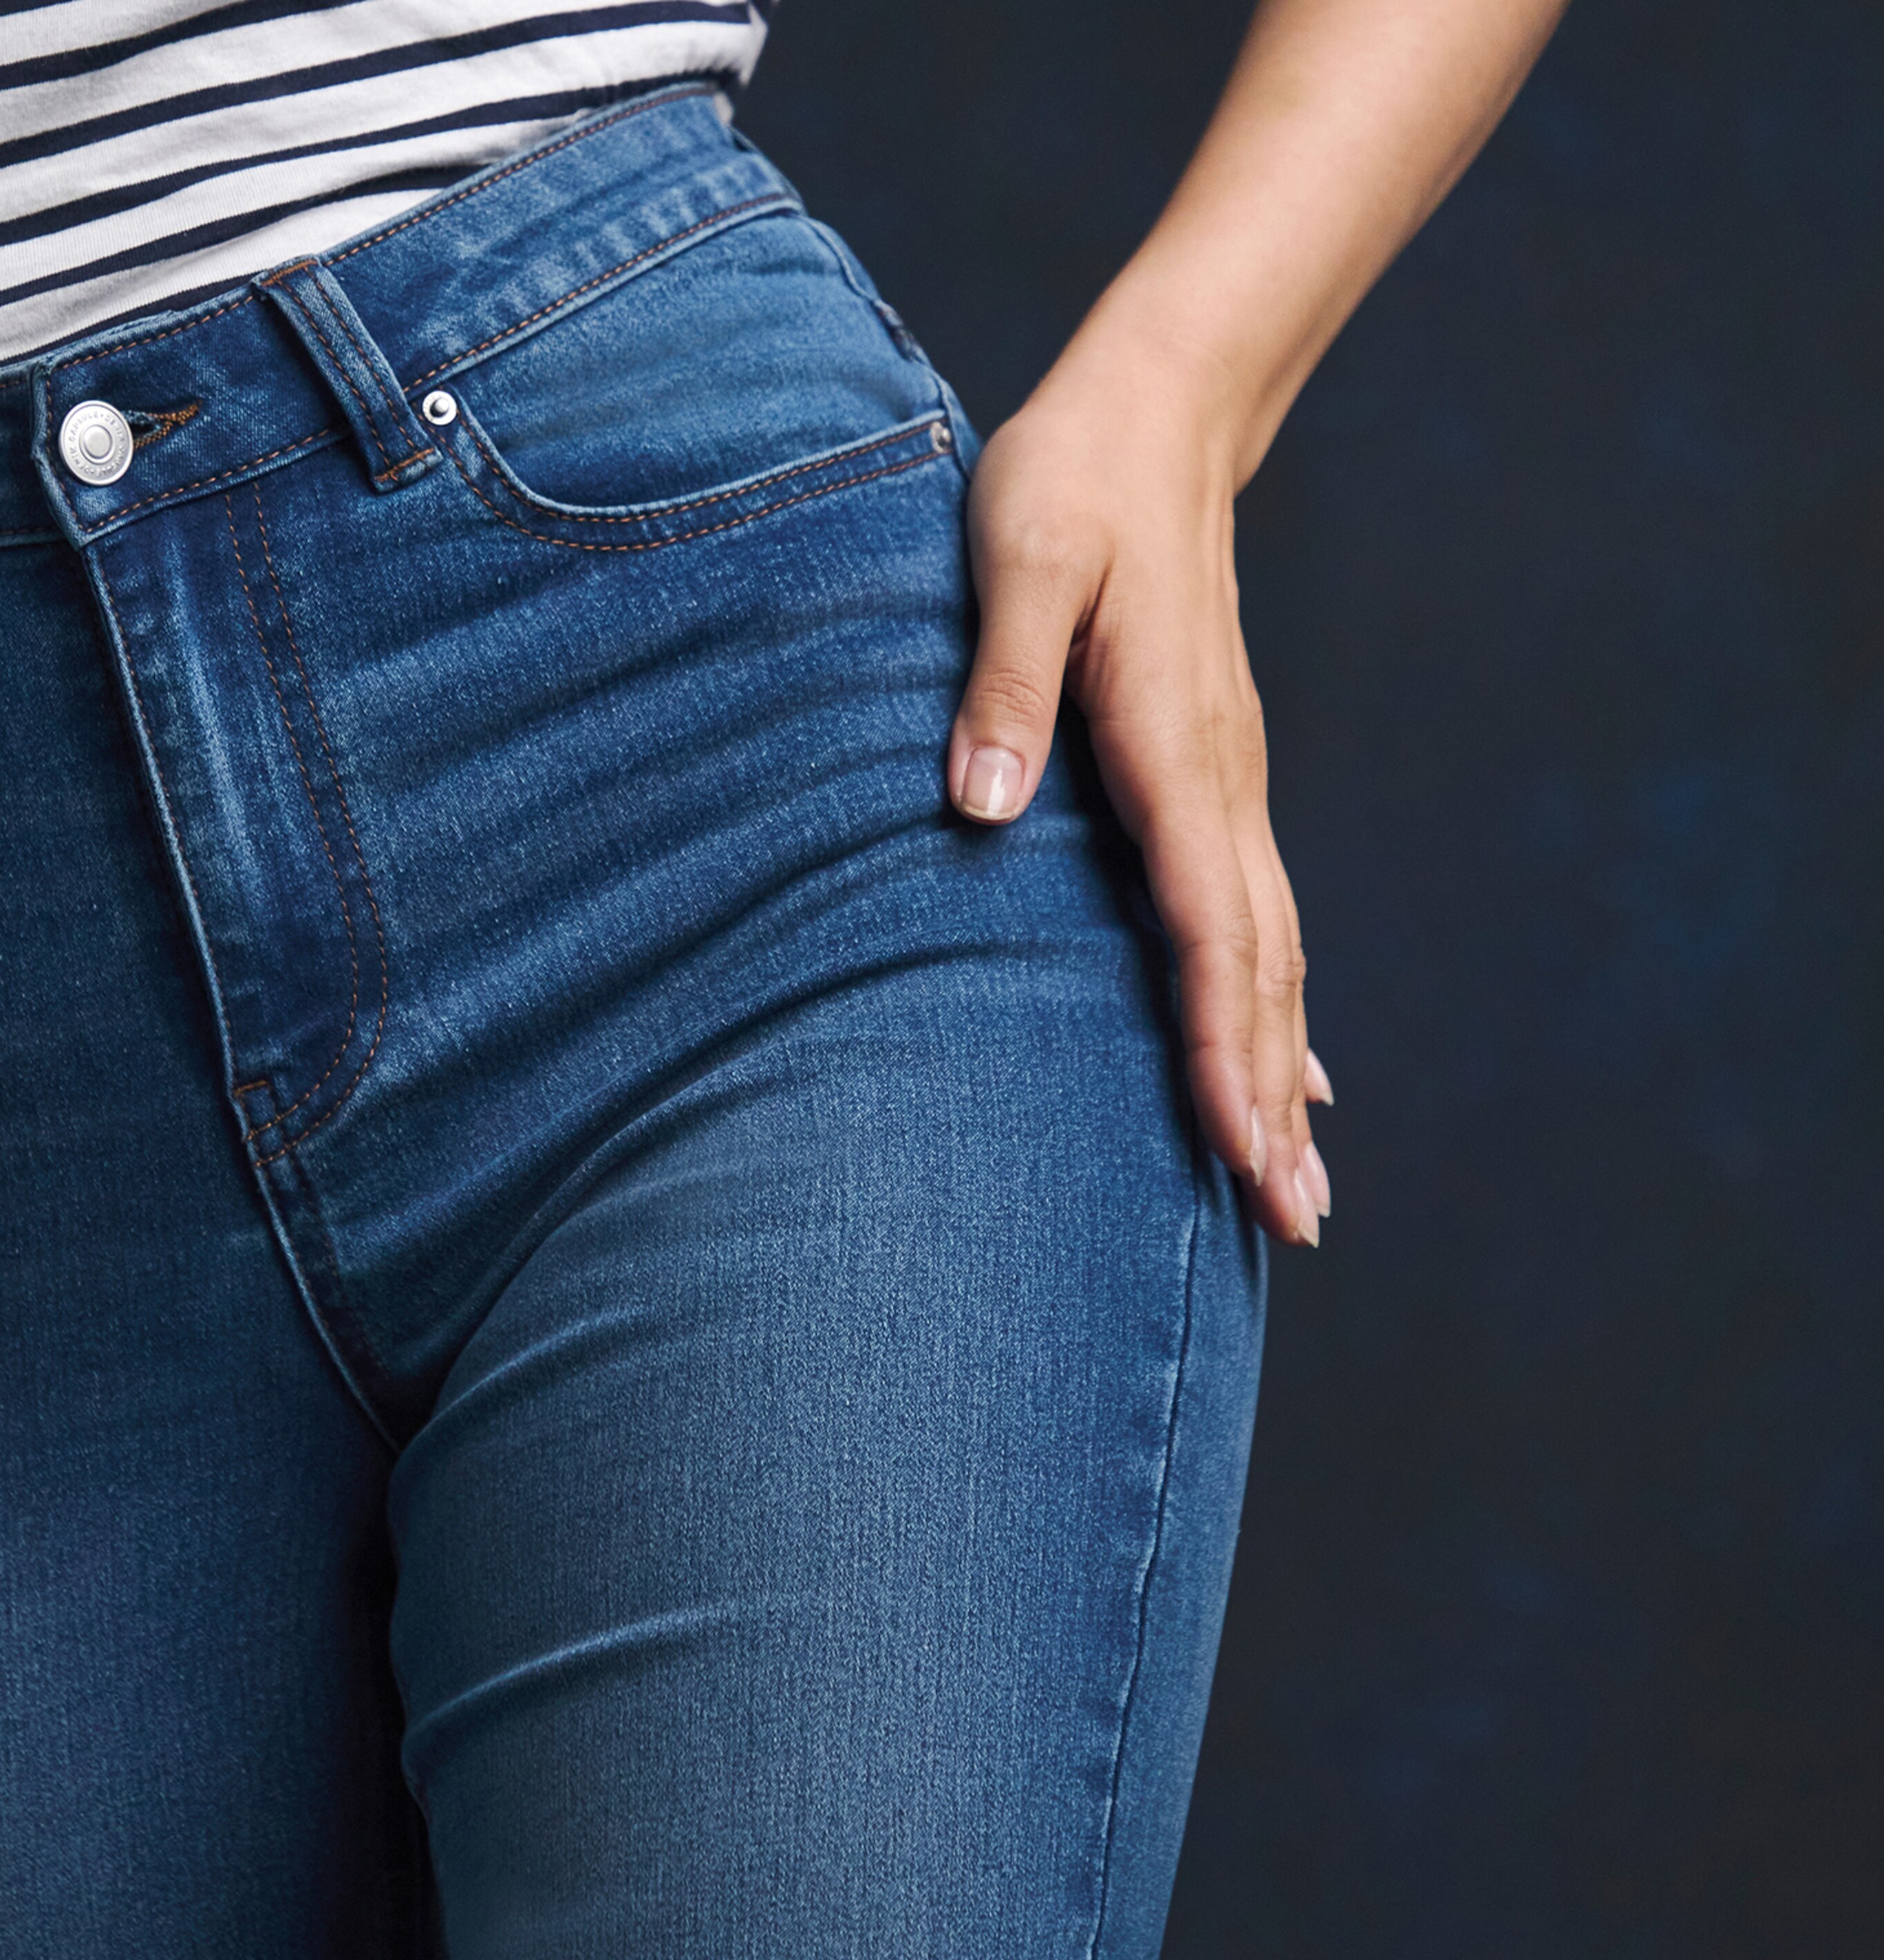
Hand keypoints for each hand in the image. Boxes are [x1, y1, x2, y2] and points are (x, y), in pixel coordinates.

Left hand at [945, 339, 1332, 1244]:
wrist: (1153, 417)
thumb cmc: (1068, 482)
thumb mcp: (1017, 557)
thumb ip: (1003, 678)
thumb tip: (980, 804)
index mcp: (1173, 750)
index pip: (1209, 928)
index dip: (1223, 1045)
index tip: (1243, 1146)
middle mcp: (1222, 788)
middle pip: (1262, 972)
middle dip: (1274, 1102)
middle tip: (1296, 1222)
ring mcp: (1230, 790)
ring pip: (1273, 960)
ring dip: (1285, 1074)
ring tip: (1300, 1189)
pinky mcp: (1217, 784)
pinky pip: (1258, 922)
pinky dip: (1275, 1010)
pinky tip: (1291, 1075)